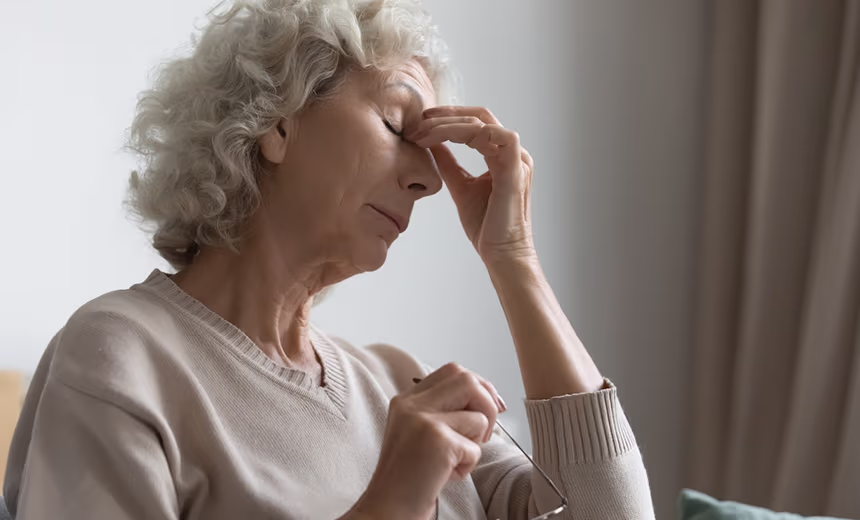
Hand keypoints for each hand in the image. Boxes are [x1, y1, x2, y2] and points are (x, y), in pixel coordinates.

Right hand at [352, 363, 505, 519]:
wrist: (387, 507)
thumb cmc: (408, 476)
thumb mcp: (418, 431)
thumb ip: (443, 410)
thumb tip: (490, 398)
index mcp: (406, 399)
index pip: (453, 371)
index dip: (479, 385)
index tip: (492, 405)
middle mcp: (412, 405)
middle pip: (467, 379)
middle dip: (487, 404)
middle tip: (480, 432)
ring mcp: (424, 421)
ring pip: (478, 416)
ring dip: (476, 442)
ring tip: (455, 459)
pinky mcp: (438, 442)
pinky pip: (475, 447)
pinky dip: (469, 465)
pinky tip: (447, 475)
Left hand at [406, 106, 535, 265]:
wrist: (501, 253)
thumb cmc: (486, 225)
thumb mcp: (460, 186)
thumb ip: (449, 164)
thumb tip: (432, 144)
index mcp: (503, 155)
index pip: (476, 123)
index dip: (448, 118)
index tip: (419, 124)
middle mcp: (513, 153)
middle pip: (480, 116)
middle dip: (446, 115)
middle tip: (418, 122)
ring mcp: (517, 159)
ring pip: (483, 123)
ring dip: (450, 123)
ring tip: (423, 133)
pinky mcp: (516, 168)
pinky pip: (494, 136)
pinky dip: (467, 133)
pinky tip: (443, 140)